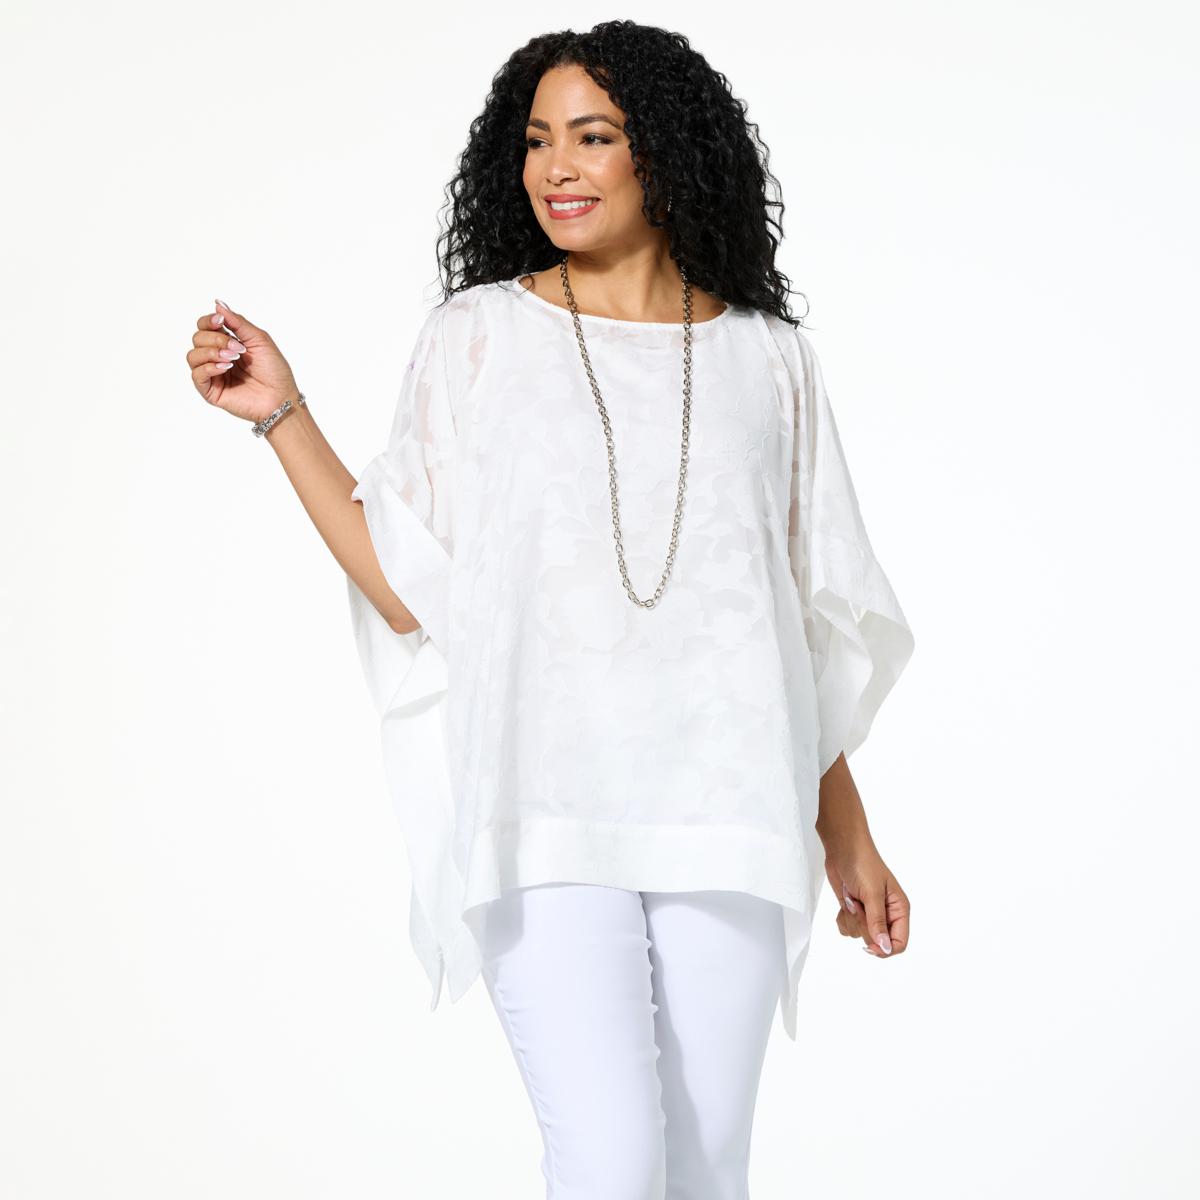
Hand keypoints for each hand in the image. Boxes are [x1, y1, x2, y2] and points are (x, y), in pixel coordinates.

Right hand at [187, 298, 301, 425]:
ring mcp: (212, 374)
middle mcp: (216, 357)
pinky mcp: (211, 391)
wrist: (281, 397)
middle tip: (237, 348)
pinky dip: (209, 367)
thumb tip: (217, 303)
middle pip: (197, 338)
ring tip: (233, 358)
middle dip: (215, 339)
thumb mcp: (258, 339)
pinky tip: (226, 368)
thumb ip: (237, 322)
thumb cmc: (274, 370)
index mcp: (226, 343)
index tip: (220, 321)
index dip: (208, 321)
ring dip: (211, 352)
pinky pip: (196, 374)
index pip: (204, 326)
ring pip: (192, 355)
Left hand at [825, 839, 909, 958]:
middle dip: (863, 925)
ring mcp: (869, 913)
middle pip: (876, 941)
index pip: (899, 943)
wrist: (842, 848)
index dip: (885, 948)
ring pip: (859, 935)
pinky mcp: (854, 911)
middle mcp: (886, 914)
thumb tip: (884, 948)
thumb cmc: (862, 864)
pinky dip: (843, 918)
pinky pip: (847, 929)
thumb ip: (877, 922)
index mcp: (899, 910)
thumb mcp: (872, 893)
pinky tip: (845, 901)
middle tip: (858, 904)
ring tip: (851, 897)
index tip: (869, 945)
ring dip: (851, 919)